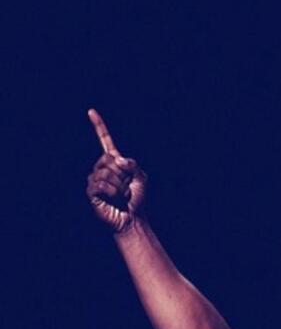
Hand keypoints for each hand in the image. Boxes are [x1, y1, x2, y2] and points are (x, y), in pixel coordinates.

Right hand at [85, 109, 147, 233]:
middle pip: (109, 159)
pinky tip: (115, 198)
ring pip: (106, 173)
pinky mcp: (91, 191)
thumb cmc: (137, 198)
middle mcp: (101, 167)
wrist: (133, 217)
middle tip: (127, 186)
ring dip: (120, 185)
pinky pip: (102, 185)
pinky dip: (114, 192)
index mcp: (114, 161)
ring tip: (121, 194)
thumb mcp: (141, 177)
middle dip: (123, 173)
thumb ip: (133, 164)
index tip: (91, 111)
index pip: (105, 141)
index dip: (99, 126)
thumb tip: (116, 159)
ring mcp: (95, 179)